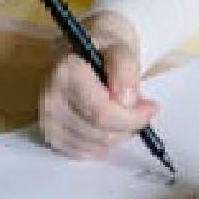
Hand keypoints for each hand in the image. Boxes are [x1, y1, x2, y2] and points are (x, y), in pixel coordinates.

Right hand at [38, 11, 157, 157]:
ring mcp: (47, 119)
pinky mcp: (49, 134)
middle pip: (100, 133)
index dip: (133, 117)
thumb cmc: (102, 46)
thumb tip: (126, 101)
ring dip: (116, 135)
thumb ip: (125, 70)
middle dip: (127, 126)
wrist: (79, 50)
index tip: (151, 108)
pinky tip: (105, 125)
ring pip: (95, 146)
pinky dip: (101, 144)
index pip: (102, 113)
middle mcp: (50, 98)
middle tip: (138, 110)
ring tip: (120, 113)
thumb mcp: (121, 46)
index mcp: (66, 73)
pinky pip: (84, 153)